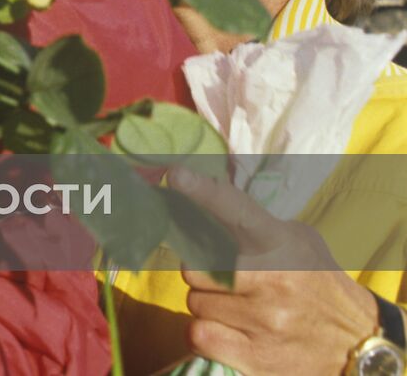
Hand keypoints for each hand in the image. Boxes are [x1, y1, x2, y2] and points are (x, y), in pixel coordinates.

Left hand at [171, 168, 377, 374]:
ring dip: (207, 303)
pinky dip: (205, 332)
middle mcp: (270, 281)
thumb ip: (255, 225)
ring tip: (234, 304)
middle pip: (194, 267)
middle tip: (221, 275)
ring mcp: (263, 322)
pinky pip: (198, 335)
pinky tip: (226, 328)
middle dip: (200, 271)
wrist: (357, 342)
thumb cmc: (318, 282)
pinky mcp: (255, 357)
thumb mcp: (299, 241)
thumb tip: (204, 202)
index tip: (177, 176)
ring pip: (195, 303)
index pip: (234, 210)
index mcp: (281, 245)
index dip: (201, 191)